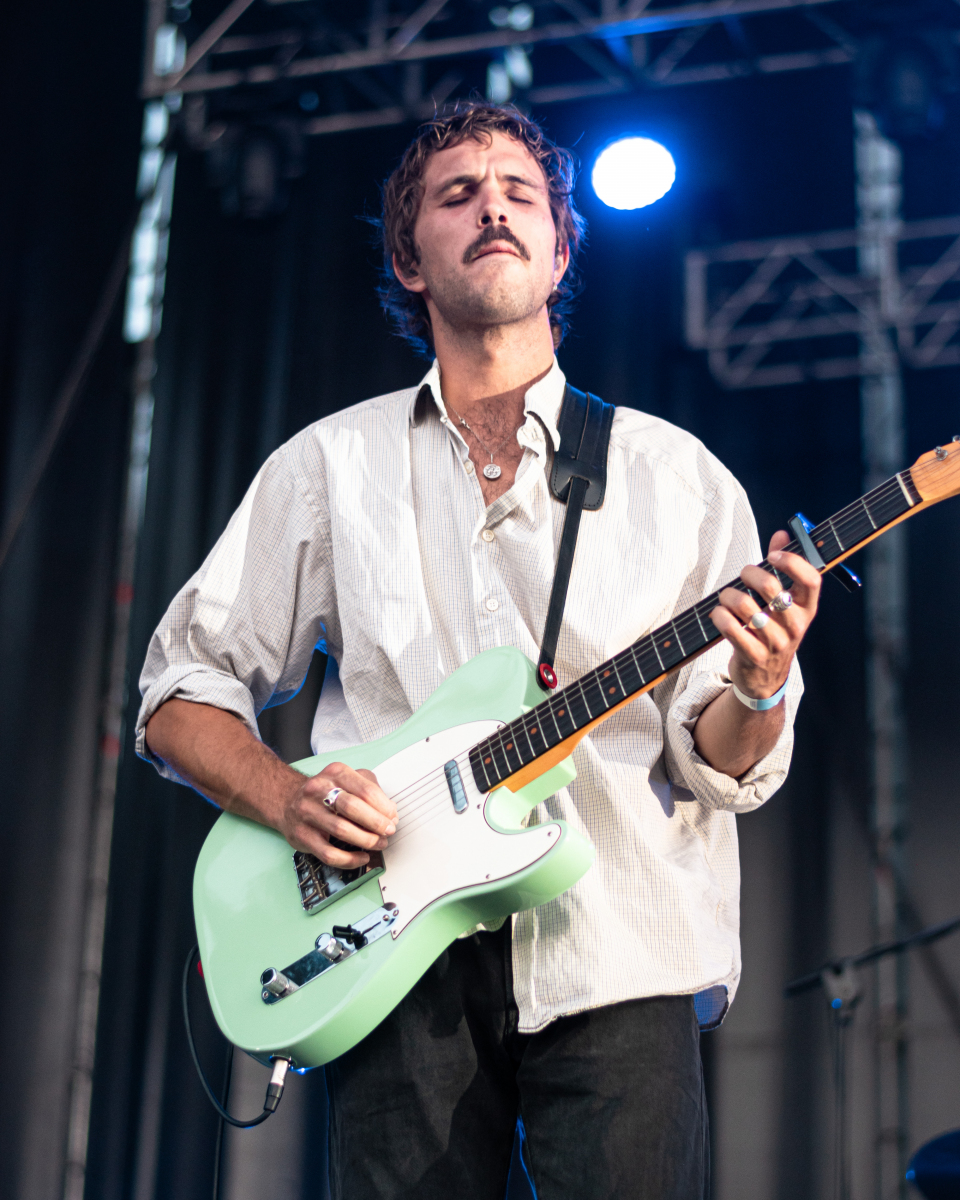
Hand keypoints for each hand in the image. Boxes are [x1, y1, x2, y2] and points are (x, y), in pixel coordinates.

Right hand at [280, 762, 397, 868]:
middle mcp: (318, 790)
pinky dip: (349, 859)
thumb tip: (390, 813)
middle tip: (388, 831)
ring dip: (366, 841)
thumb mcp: (348, 780)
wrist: (288, 801)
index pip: (366, 790)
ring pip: (342, 831)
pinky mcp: (302, 835)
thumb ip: (370, 790)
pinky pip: (329, 853)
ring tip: (378, 844)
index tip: (393, 818)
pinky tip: (361, 857)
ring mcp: (307, 812)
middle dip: (376, 823)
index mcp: (335, 773)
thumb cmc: (324, 793)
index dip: (384, 807)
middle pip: (353, 807)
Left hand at [709, 530, 820, 698]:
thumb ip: (783, 567)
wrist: (765, 678)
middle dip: (749, 574)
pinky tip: (718, 614)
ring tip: (726, 597)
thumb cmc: (773, 630)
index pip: (812, 579)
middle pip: (772, 587)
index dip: (792, 561)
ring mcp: (776, 643)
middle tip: (742, 576)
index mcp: (806, 608)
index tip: (772, 556)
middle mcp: (795, 625)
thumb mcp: (784, 602)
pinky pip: (732, 629)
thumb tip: (782, 534)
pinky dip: (719, 616)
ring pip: (746, 606)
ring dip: (729, 595)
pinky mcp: (754, 656)